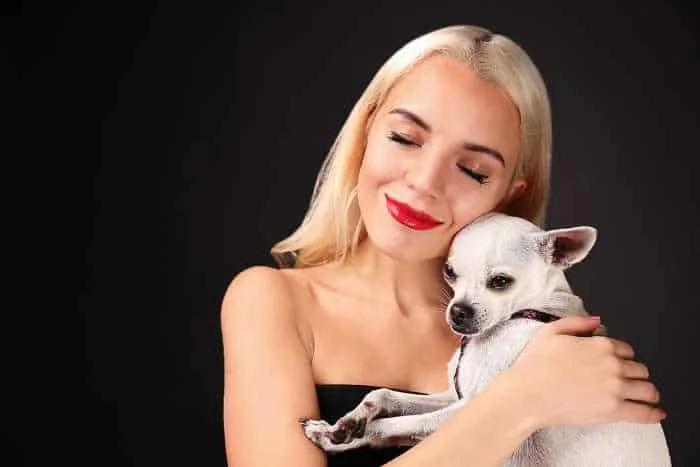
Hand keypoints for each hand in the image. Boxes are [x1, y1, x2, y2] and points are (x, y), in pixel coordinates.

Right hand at [506, 315, 664, 428]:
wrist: (526, 394)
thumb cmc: (533, 365)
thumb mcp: (549, 332)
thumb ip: (576, 322)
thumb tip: (597, 321)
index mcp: (600, 345)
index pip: (626, 350)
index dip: (621, 356)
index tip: (615, 364)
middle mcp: (612, 365)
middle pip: (639, 369)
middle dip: (634, 374)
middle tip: (627, 380)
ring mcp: (615, 389)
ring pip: (647, 390)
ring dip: (647, 392)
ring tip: (644, 396)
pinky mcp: (613, 411)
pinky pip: (644, 413)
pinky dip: (653, 413)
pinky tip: (656, 413)